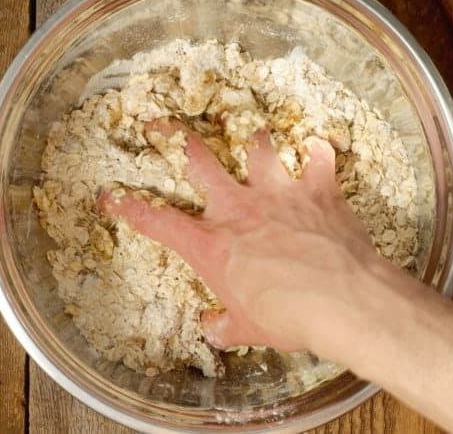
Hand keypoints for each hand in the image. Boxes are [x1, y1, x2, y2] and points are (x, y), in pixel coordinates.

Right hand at [98, 118, 382, 352]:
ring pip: (258, 149)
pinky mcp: (317, 189)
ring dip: (256, 141)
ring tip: (255, 133)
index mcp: (213, 245)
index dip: (130, 208)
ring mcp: (278, 193)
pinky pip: (318, 160)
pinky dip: (318, 154)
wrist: (341, 301)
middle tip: (158, 123)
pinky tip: (319, 150)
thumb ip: (225, 325)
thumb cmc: (288, 318)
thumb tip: (213, 328)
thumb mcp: (247, 330)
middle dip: (173, 138)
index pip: (159, 223)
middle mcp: (239, 209)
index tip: (111, 196)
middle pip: (198, 161)